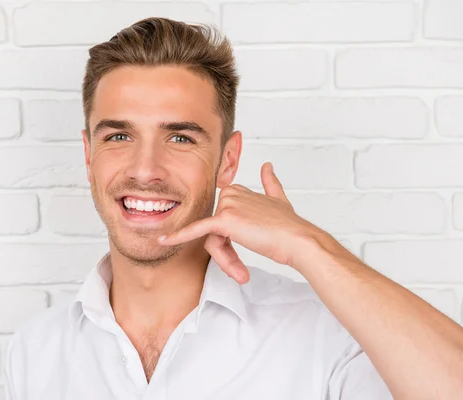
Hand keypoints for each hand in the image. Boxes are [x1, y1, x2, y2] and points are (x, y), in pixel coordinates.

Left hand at [157, 162, 319, 283]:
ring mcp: (228, 205)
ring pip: (213, 238)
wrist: (298, 240)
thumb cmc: (290, 227)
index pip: (222, 220)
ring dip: (224, 259)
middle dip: (226, 251)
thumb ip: (270, 183)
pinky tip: (164, 240)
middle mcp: (231, 194)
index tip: (246, 248)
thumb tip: (267, 165)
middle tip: (241, 269)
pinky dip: (179, 236)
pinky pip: (198, 230)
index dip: (231, 239)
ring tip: (241, 272)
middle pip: (215, 230)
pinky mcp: (225, 220)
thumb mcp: (279, 200)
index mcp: (239, 190)